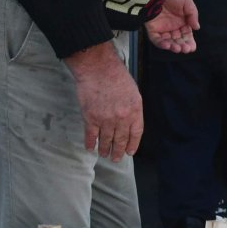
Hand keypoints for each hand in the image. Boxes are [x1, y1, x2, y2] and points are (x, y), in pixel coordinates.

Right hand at [64, 43, 142, 160]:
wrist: (98, 69)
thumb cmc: (117, 76)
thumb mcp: (133, 92)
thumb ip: (133, 108)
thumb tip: (130, 122)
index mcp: (135, 110)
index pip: (136, 133)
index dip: (132, 144)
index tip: (129, 152)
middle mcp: (122, 118)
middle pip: (120, 140)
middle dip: (118, 151)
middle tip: (116, 158)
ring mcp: (105, 119)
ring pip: (106, 140)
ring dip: (105, 149)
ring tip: (104, 155)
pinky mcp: (90, 118)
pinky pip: (91, 135)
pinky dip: (90, 143)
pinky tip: (91, 148)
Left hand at [146, 0, 199, 52]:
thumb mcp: (187, 1)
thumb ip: (192, 15)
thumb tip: (197, 28)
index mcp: (182, 20)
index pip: (186, 35)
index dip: (189, 42)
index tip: (192, 48)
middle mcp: (172, 25)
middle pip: (177, 40)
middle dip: (182, 46)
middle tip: (185, 49)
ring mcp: (161, 27)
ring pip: (168, 41)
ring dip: (173, 46)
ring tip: (177, 48)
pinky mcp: (151, 27)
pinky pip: (156, 39)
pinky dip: (161, 44)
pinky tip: (167, 45)